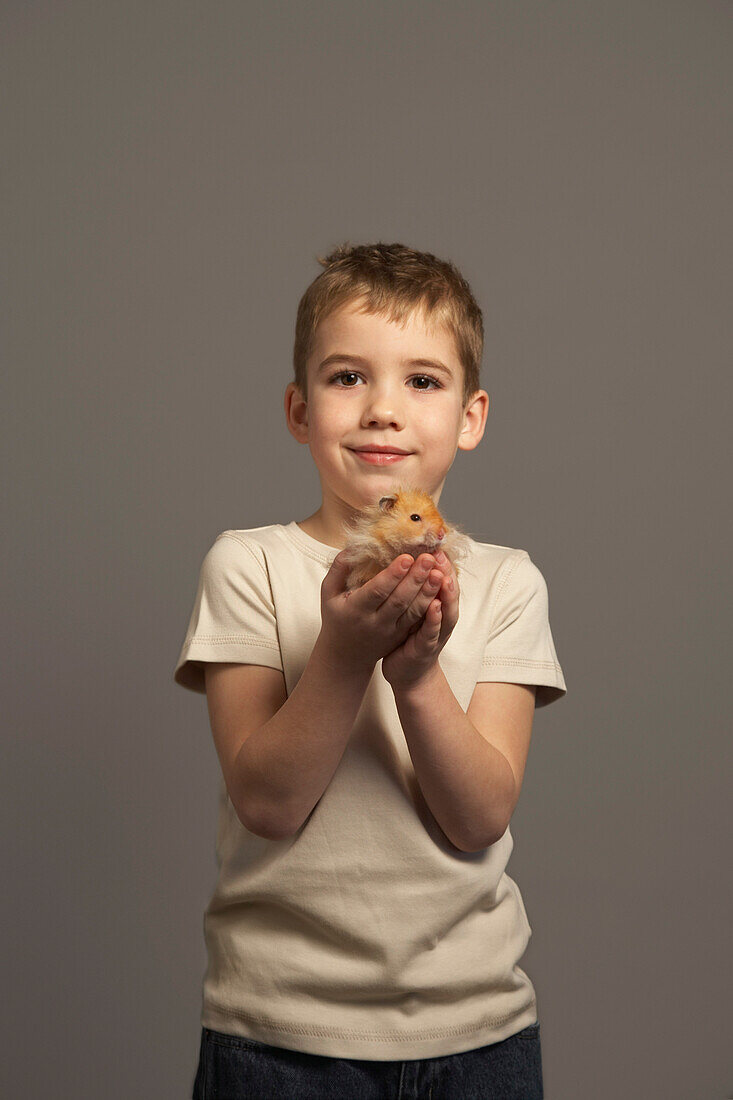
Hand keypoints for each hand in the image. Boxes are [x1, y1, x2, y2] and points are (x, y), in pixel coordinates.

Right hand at [318, 550, 447, 674]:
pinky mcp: (401, 635)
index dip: (392, 576)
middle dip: (415, 579)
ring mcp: (390, 631)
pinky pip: (418, 620)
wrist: (345, 654)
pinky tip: (440, 590)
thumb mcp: (329, 593)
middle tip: (429, 559)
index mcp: (355, 610)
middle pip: (398, 601)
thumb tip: (354, 546)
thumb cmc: (336, 616)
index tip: (407, 558)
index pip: (376, 591)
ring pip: (412, 612)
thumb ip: (339, 569)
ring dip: (427, 592)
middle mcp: (374, 623)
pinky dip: (430, 606)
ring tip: (440, 572)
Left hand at [381, 550, 459, 691]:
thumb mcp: (413, 611)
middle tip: (439, 553)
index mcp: (436, 605)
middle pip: (447, 591)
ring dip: (444, 592)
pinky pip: (433, 632)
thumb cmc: (409, 639)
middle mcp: (441, 617)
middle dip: (444, 572)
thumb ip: (413, 590)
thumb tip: (403, 562)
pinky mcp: (428, 648)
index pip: (442, 580)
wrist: (409, 674)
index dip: (441, 564)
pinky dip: (435, 619)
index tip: (435, 545)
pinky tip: (435, 607)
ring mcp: (437, 633)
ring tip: (441, 574)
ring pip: (445, 609)